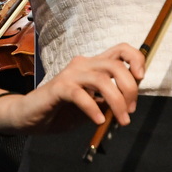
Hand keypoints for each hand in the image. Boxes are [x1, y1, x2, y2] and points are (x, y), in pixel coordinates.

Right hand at [0, 44, 145, 134]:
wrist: (30, 117)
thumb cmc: (62, 110)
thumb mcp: (93, 105)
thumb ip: (108, 100)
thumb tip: (129, 103)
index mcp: (93, 66)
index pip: (121, 50)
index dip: (136, 60)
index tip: (141, 79)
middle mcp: (83, 64)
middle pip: (116, 65)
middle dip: (130, 89)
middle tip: (129, 111)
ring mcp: (70, 74)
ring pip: (102, 80)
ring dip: (116, 102)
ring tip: (120, 121)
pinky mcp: (58, 88)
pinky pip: (80, 94)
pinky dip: (93, 109)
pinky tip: (98, 120)